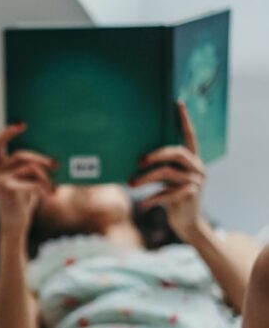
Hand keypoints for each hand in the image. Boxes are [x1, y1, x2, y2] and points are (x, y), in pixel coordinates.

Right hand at [0, 124, 56, 235]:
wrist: (13, 226)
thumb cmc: (20, 202)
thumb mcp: (22, 181)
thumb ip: (26, 167)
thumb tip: (48, 154)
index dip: (7, 132)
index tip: (23, 124)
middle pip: (20, 154)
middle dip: (41, 158)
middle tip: (56, 164)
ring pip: (30, 167)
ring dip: (46, 176)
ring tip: (54, 186)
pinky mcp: (7, 189)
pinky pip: (32, 181)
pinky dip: (45, 186)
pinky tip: (51, 193)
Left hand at [130, 100, 206, 241]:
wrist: (187, 224)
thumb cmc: (172, 198)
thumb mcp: (168, 181)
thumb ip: (162, 168)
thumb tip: (136, 160)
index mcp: (193, 160)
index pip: (190, 136)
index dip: (184, 120)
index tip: (177, 103)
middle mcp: (197, 168)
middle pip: (176, 153)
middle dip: (155, 154)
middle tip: (138, 160)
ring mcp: (196, 182)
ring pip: (166, 173)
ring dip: (145, 178)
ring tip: (130, 183)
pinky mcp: (190, 196)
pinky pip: (166, 194)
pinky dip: (151, 199)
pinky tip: (141, 206)